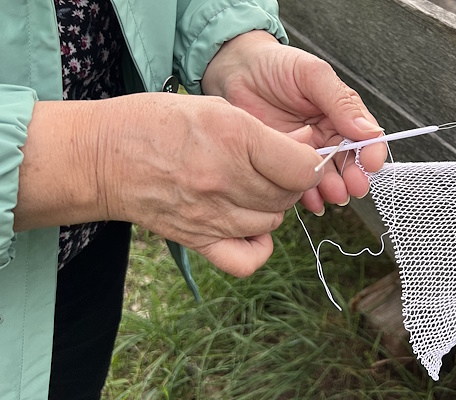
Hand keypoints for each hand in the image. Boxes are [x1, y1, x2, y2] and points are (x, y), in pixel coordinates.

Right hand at [17, 93, 322, 276]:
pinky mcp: (198, 240)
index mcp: (234, 138)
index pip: (303, 168)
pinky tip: (249, 226)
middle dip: (289, 181)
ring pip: (274, 222)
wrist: (100, 157)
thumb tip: (307, 146)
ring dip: (272, 206)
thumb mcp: (214, 106)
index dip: (310, 162)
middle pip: (289, 195)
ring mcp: (212, 215)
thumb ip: (264, 130)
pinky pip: (249, 260)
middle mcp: (226, 180)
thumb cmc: (155, 122)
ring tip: (251, 188)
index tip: (300, 155)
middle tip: (270, 167)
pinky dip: (258, 246)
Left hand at [202, 31, 387, 214]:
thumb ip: (341, 102)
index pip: (366, 137)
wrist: (235, 71)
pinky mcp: (283, 163)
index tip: (371, 163)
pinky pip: (299, 183)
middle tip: (354, 187)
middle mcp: (327, 135)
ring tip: (333, 195)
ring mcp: (306, 151)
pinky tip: (311, 200)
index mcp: (341, 113)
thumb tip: (369, 131)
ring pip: (327, 177)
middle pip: (349, 163)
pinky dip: (307, 195)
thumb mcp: (312, 75)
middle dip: (354, 177)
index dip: (372, 152)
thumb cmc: (276, 65)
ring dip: (334, 189)